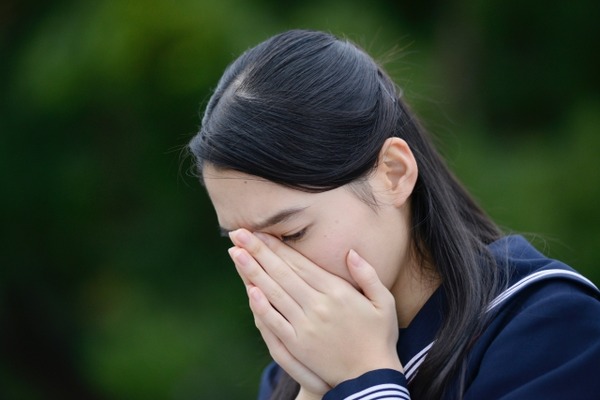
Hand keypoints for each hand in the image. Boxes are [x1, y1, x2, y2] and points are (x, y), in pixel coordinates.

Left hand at [228, 229, 402, 390]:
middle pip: (282, 273)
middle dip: (258, 251)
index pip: (300, 264)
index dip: (278, 247)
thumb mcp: (383, 302)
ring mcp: (306, 326)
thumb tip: (350, 251)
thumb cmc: (379, 337)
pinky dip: (261, 306)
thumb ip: (367, 274)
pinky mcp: (298, 345)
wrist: (370, 378)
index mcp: (338, 292)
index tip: (260, 232)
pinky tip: (249, 290)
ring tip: (235, 254)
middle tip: (238, 234)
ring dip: (252, 272)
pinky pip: (275, 322)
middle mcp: (318, 306)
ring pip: (274, 293)